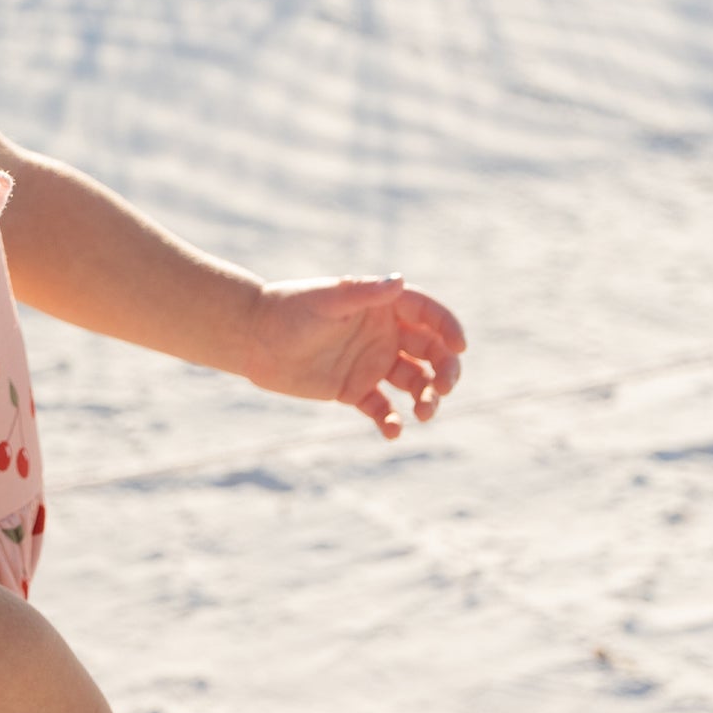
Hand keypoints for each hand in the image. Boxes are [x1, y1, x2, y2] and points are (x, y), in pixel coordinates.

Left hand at [242, 272, 465, 437]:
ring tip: (423, 414)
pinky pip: (382, 409)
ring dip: (426, 398)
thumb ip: (362, 293)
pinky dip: (390, 421)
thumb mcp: (327, 299)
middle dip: (445, 370)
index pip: (428, 315)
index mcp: (383, 307)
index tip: (459, 346)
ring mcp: (372, 364)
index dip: (448, 328)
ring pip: (414, 383)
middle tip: (442, 387)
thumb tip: (398, 281)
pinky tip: (391, 431)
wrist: (253, 337)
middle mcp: (385, 335)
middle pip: (431, 352)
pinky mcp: (355, 390)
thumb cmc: (289, 309)